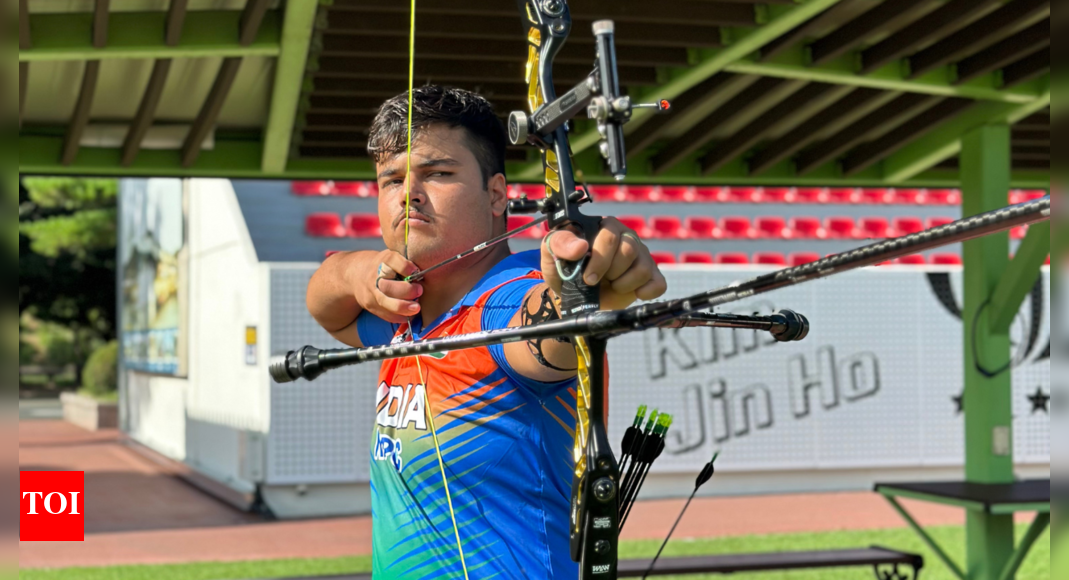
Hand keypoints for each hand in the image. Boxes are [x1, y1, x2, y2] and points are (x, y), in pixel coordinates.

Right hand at [360, 250, 422, 323]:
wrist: (358, 275)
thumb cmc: (386, 266)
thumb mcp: (394, 257)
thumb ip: (408, 262)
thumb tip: (430, 269)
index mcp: (383, 260)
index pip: (391, 260)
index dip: (404, 266)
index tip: (416, 271)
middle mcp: (374, 276)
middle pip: (388, 284)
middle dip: (405, 290)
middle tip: (419, 291)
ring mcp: (371, 292)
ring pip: (384, 301)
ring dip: (402, 306)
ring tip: (416, 308)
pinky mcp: (370, 305)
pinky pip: (384, 314)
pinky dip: (397, 316)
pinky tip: (408, 316)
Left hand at [540, 218, 666, 311]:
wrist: (573, 292)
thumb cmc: (565, 266)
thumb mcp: (552, 252)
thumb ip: (561, 243)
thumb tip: (580, 247)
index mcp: (604, 226)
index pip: (610, 236)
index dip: (600, 259)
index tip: (587, 278)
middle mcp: (626, 237)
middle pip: (629, 250)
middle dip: (610, 272)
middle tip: (596, 281)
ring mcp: (641, 256)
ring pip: (643, 268)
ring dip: (623, 284)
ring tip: (611, 285)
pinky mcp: (650, 275)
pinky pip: (658, 283)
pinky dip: (646, 292)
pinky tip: (633, 293)